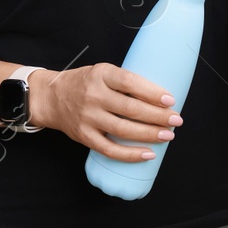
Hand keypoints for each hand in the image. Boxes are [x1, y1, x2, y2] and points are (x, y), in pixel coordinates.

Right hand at [32, 63, 183, 162]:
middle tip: (176, 120)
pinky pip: (110, 150)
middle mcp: (93, 95)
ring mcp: (88, 117)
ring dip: (150, 134)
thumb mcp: (102, 73)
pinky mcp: (84, 136)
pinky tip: (148, 153)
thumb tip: (159, 98)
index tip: (170, 100)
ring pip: (123, 130)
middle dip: (158, 116)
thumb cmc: (84, 84)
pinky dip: (131, 154)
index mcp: (100, 74)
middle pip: (130, 108)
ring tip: (168, 135)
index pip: (129, 82)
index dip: (151, 92)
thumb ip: (124, 83)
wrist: (51, 98)